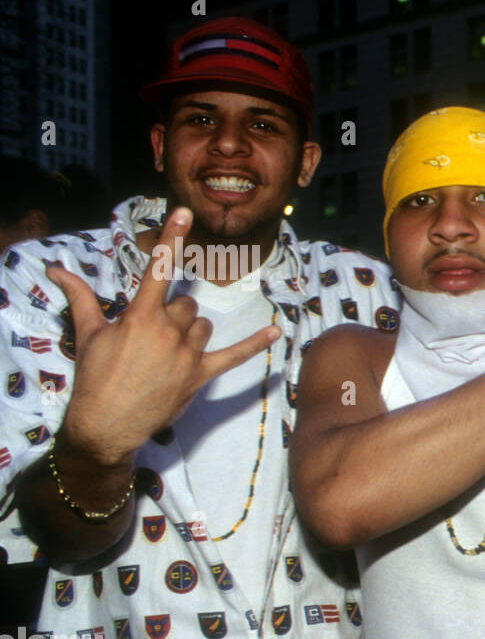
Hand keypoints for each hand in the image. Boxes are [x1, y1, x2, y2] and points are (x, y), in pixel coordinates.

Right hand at [46, 206, 280, 466]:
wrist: (105, 424)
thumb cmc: (94, 377)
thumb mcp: (88, 333)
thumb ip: (79, 296)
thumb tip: (56, 269)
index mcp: (140, 316)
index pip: (158, 270)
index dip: (170, 239)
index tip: (183, 214)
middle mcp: (168, 331)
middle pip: (185, 305)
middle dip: (171, 315)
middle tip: (150, 338)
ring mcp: (188, 354)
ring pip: (202, 325)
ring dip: (190, 331)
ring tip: (167, 351)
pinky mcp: (201, 376)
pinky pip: (235, 356)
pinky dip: (255, 344)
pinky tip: (275, 332)